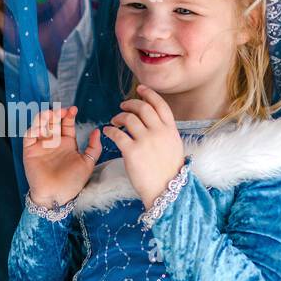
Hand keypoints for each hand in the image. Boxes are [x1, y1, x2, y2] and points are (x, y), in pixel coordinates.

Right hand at [23, 105, 101, 207]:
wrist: (57, 196)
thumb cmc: (72, 182)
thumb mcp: (88, 163)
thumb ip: (94, 147)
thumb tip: (97, 131)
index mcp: (67, 144)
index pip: (66, 124)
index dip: (68, 115)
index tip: (73, 110)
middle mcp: (53, 143)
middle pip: (53, 122)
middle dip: (57, 113)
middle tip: (62, 111)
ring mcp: (41, 146)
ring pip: (40, 125)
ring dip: (45, 117)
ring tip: (52, 114)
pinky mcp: (30, 151)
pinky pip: (29, 135)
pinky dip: (34, 127)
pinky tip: (42, 125)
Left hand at [102, 86, 185, 209]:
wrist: (166, 190)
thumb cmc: (168, 171)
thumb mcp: (174, 146)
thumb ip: (166, 131)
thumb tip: (156, 120)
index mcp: (170, 130)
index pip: (160, 104)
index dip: (149, 94)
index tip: (140, 89)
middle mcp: (159, 132)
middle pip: (142, 107)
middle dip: (130, 103)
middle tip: (122, 106)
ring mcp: (145, 140)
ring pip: (128, 118)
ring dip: (118, 116)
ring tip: (114, 121)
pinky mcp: (132, 151)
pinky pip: (117, 134)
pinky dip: (110, 130)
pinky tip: (107, 132)